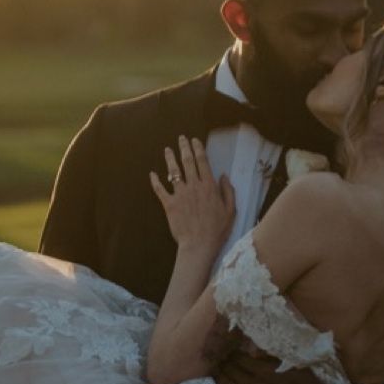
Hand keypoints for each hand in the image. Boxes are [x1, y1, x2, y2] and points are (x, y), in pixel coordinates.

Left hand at [148, 134, 234, 253]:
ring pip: (173, 172)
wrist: (199, 245)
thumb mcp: (231, 210)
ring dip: (170, 159)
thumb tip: (224, 175)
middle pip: (187, 162)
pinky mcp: (169, 204)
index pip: (203, 162)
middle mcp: (194, 186)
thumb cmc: (217, 230)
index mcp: (209, 186)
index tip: (195, 140)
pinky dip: (155, 181)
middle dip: (184, 147)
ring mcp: (180, 194)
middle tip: (181, 138)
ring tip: (167, 150)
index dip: (198, 149)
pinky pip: (160, 190)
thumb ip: (228, 191)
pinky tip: (152, 174)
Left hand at [210, 329, 364, 383]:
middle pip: (229, 372)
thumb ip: (270, 358)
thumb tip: (252, 350)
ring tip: (219, 373)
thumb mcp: (291, 364)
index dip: (231, 353)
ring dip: (221, 378)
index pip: (237, 359)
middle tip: (220, 360)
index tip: (228, 350)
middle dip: (223, 364)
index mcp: (262, 372)